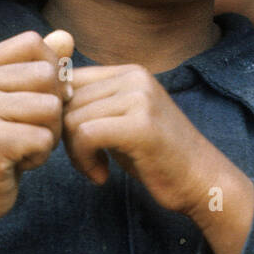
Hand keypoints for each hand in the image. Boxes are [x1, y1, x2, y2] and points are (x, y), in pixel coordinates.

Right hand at [0, 29, 73, 239]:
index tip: (42, 97)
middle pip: (48, 74)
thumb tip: (67, 36)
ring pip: (51, 107)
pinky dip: (40, 155)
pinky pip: (45, 138)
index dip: (52, 68)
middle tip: (30, 130)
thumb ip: (40, 66)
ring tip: (24, 145)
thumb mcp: (17, 100)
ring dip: (49, 133)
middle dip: (53, 106)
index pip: (34, 42)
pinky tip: (19, 162)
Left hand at [63, 64, 220, 218]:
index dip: (61, 114)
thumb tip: (50, 99)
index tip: (76, 143)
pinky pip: (86, 135)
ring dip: (75, 153)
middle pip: (67, 100)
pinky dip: (84, 161)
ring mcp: (140, 98)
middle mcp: (135, 77)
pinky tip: (101, 175)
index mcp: (130, 72)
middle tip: (86, 162)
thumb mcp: (124, 121)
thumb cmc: (159, 156)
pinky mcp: (140, 125)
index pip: (69, 80)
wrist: (203, 181)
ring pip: (73, 119)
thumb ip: (95, 106)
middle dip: (66, 137)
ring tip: (96, 169)